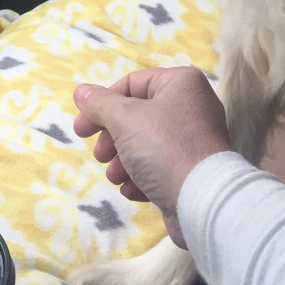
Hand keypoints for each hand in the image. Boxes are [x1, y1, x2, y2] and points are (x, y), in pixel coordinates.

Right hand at [73, 67, 230, 246]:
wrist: (202, 201)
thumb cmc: (164, 148)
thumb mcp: (125, 119)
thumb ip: (100, 104)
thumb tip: (82, 91)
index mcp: (181, 83)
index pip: (131, 84)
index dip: (102, 105)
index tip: (82, 130)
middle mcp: (192, 106)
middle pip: (136, 116)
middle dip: (113, 138)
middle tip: (100, 155)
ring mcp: (194, 140)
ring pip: (145, 144)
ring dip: (124, 162)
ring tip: (117, 176)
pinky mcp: (192, 170)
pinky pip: (160, 167)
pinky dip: (142, 177)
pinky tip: (134, 189)